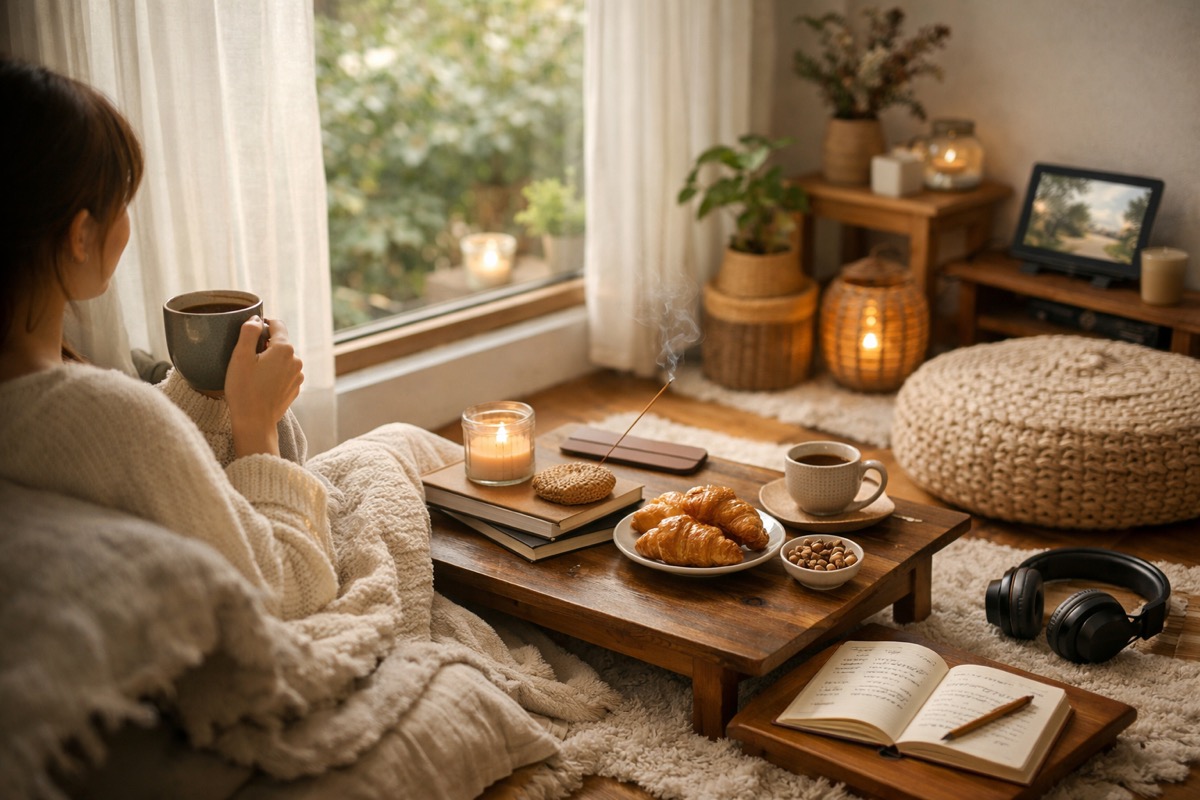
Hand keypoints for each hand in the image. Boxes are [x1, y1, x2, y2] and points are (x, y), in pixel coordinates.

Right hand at [224, 317, 303, 457]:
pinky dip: (274, 373)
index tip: (250, 333)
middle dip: (264, 345)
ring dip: (270, 360)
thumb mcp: (240, 356)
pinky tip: (261, 384)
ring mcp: (298, 376)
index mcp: (284, 349)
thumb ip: (249, 332)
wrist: (255, 423)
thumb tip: (256, 319)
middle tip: (246, 358)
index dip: (262, 324)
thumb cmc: (244, 389)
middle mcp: (296, 360)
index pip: (276, 324)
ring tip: (253, 373)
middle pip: (280, 342)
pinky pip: (284, 373)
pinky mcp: (295, 388)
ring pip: (283, 358)